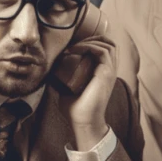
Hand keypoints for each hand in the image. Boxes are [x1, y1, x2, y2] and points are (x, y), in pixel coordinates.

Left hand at [57, 35, 116, 150]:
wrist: (83, 121)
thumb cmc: (76, 108)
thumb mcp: (68, 87)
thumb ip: (65, 77)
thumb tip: (51, 69)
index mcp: (104, 73)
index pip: (105, 49)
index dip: (91, 42)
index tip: (73, 46)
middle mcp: (109, 71)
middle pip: (109, 44)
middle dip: (93, 38)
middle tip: (75, 43)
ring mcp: (110, 71)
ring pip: (108, 45)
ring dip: (90, 41)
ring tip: (74, 47)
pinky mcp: (106, 73)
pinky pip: (102, 51)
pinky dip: (88, 46)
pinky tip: (74, 50)